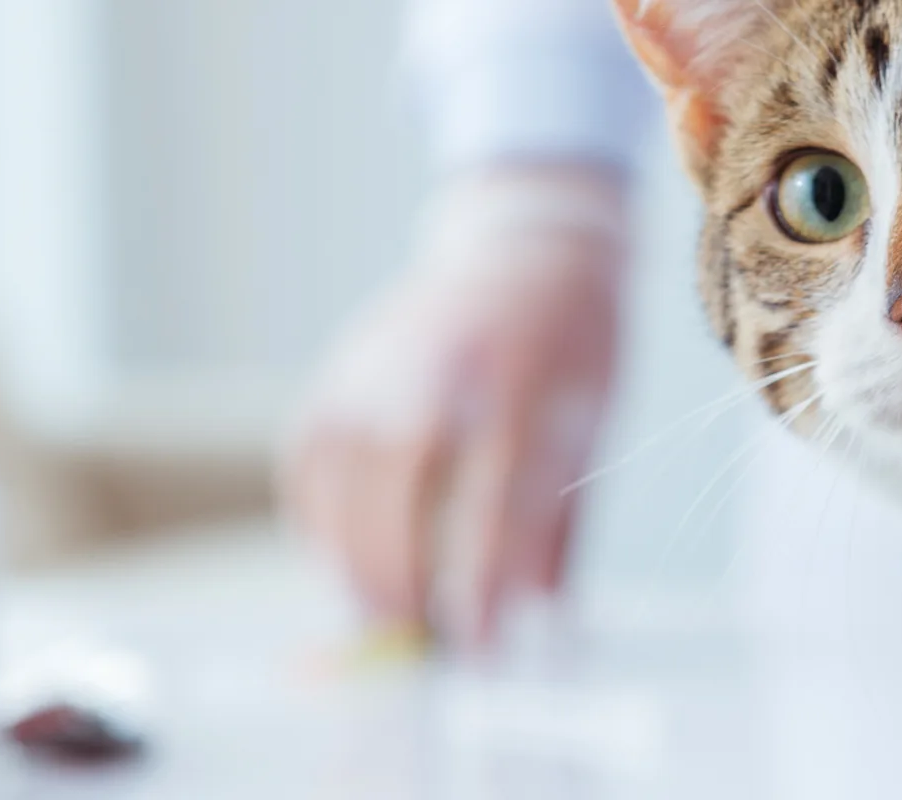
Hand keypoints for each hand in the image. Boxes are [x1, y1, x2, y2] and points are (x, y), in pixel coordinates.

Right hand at [281, 164, 625, 646]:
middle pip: (401, 491)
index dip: (482, 581)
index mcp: (521, 378)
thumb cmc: (573, 345)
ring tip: (382, 619)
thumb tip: (534, 620)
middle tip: (423, 642)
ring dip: (354, 564)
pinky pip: (308, 463)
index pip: (494, 496)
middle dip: (406, 582)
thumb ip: (557, 524)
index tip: (480, 645)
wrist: (526, 245)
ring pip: (341, 482)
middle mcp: (438, 366)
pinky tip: (343, 561)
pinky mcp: (338, 370)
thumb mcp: (592, 425)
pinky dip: (317, 523)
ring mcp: (377, 363)